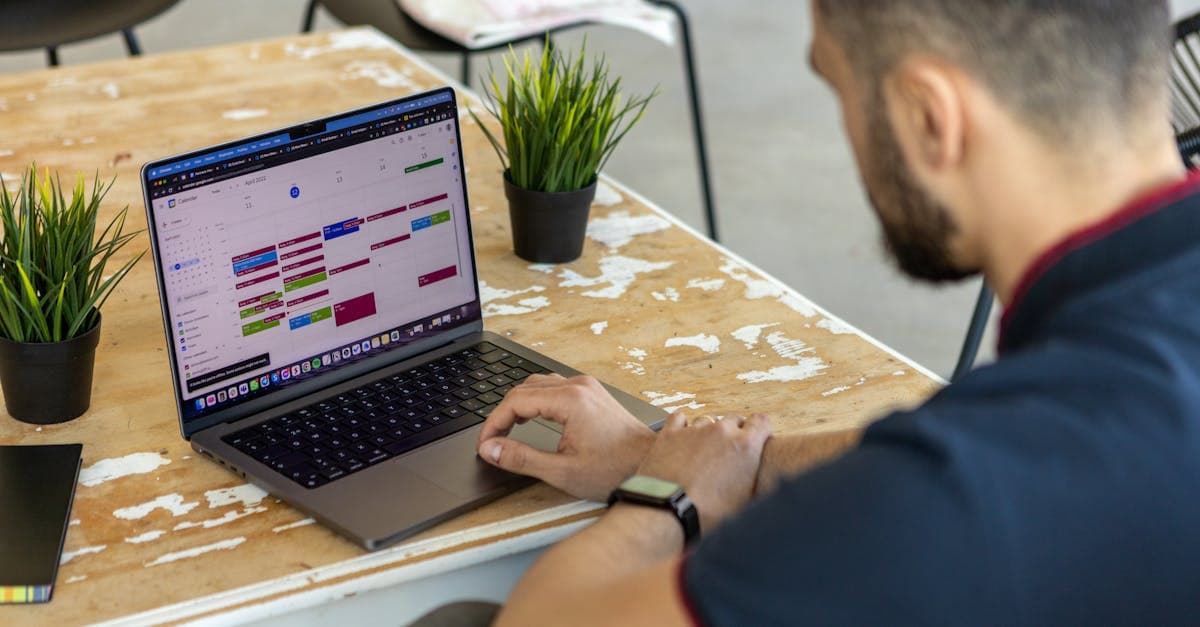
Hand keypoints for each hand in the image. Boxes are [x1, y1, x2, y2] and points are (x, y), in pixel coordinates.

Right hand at [478, 374, 655, 501]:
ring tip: (506, 430)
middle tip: (491, 440)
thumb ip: (521, 458)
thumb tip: (491, 449)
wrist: (651, 466)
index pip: (515, 401)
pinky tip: (530, 419)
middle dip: (502, 414)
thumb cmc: (614, 470)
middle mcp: (579, 387)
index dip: (494, 423)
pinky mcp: (591, 393)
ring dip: (518, 405)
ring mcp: (587, 387)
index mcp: (571, 400)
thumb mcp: (562, 470)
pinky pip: (554, 388)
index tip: (485, 444)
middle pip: (524, 389)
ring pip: (538, 385)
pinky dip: (535, 401)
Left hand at [637, 413, 771, 532]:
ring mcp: (695, 429)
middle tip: (728, 452)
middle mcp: (722, 431)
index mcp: (745, 446)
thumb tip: (759, 483)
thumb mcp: (744, 502)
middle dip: (734, 432)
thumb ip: (753, 482)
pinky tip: (682, 438)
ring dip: (708, 432)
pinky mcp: (670, 432)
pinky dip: (683, 426)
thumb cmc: (708, 514)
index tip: (757, 439)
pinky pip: (680, 418)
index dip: (761, 430)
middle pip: (734, 419)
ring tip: (703, 453)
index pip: (762, 421)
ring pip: (707, 420)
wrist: (668, 512)